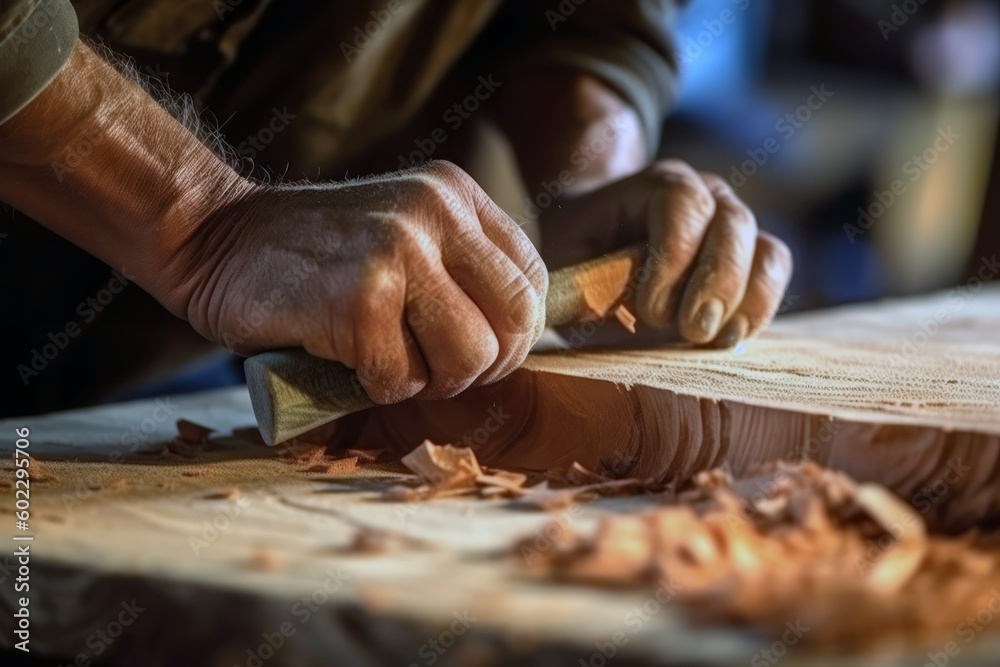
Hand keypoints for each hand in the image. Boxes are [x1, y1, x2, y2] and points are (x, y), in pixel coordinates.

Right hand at [168, 161, 546, 403]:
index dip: (513, 333)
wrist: (213, 238)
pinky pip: (403, 380)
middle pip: (515, 322)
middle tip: (439, 372)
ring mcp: (399, 252)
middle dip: (484, 366)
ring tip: (389, 364)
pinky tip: (345, 359)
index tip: (477, 351)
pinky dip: (376, 387)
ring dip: (431, 381)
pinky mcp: (360, 298)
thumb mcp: (401, 231)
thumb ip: (456, 267)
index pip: (531, 280)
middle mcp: (435, 214)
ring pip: (470, 356)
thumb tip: (511, 341)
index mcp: (454, 195)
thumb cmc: (312, 254)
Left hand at [538, 160, 791, 346]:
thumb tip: (623, 314)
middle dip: (717, 283)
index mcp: (657, 184)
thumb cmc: (581, 249)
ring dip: (746, 300)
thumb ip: (590, 283)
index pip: (682, 205)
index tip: (650, 310)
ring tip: (714, 339)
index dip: (672, 258)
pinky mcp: (753, 258)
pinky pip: (774, 278)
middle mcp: (707, 194)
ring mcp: (736, 224)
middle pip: (733, 225)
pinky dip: (759, 310)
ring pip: (767, 252)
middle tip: (692, 331)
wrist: (599, 236)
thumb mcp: (569, 261)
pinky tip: (729, 337)